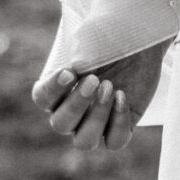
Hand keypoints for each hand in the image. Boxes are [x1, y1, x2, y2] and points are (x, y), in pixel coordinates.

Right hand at [31, 41, 167, 151]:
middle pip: (60, 124)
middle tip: (95, 79)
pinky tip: (123, 97)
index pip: (42, 99)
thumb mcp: (88, 39)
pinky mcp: (120, 127)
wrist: (138, 39)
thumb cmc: (107, 37)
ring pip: (84, 141)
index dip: (52, 90)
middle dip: (77, 104)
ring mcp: (96, 122)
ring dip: (96, 117)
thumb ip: (78, 56)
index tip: (70, 72)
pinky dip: (118, 123)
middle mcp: (72, 110)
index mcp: (56, 88)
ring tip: (111, 89)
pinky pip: (114, 142)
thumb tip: (81, 71)